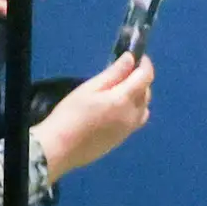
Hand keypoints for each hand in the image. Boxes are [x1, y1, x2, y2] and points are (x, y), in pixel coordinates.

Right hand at [38, 54, 154, 182]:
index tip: (138, 57)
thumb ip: (113, 73)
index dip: (145, 64)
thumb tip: (130, 59)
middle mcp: (133, 115)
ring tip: (120, 91)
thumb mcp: (89, 89)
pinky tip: (116, 109)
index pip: (146, 77)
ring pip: (144, 108)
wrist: (60, 148)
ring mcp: (129, 130)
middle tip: (124, 73)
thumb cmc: (70, 114)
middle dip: (140, 80)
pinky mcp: (122, 140)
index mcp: (124, 100)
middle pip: (146, 93)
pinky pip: (136, 120)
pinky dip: (133, 110)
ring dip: (138, 96)